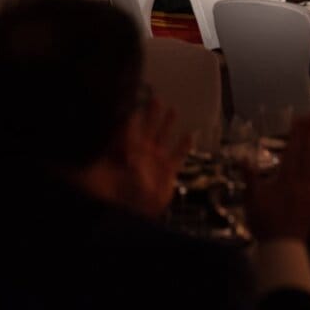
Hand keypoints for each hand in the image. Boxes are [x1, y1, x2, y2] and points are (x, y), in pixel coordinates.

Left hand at [116, 94, 190, 218]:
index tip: (137, 99)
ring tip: (173, 110)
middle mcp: (142, 152)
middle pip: (147, 128)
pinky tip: (189, 135)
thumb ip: (125, 143)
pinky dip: (183, 146)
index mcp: (127, 148)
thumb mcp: (120, 163)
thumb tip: (127, 126)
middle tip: (156, 98)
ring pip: (163, 138)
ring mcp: (155, 161)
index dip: (134, 114)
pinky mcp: (168, 171)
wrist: (134, 211)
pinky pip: (177, 156)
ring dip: (167, 125)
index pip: (130, 127)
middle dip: (152, 113)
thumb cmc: (122, 189)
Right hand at [245, 115, 309, 241]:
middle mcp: (302, 182)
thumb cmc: (264, 222)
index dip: (297, 134)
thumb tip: (242, 157)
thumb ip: (249, 177)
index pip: (293, 151)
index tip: (300, 118)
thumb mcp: (251, 199)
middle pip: (309, 152)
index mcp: (285, 181)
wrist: (282, 245)